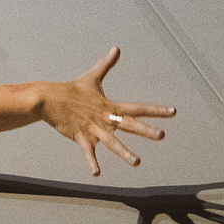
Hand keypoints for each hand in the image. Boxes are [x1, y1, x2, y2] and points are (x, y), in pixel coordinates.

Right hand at [36, 48, 173, 176]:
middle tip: (162, 136)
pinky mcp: (81, 137)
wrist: (50, 98)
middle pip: (129, 124)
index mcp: (110, 106)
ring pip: (112, 142)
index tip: (173, 112)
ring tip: (137, 162)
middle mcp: (105, 118)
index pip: (138, 107)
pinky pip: (88, 152)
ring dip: (124, 152)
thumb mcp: (92, 77)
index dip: (156, 110)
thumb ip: (106, 65)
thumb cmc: (72, 90)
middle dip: (146, 130)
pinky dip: (92, 162)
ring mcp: (93, 128)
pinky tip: (97, 174)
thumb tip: (116, 48)